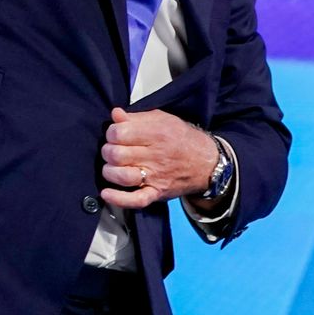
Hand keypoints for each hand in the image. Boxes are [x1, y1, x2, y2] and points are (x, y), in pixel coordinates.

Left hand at [98, 107, 217, 210]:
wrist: (206, 162)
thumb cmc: (182, 138)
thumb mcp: (162, 119)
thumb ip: (137, 118)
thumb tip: (115, 114)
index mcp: (156, 134)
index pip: (119, 133)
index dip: (111, 133)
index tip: (114, 134)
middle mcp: (155, 156)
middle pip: (117, 154)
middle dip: (107, 151)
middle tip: (111, 150)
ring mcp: (156, 176)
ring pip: (122, 176)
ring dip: (109, 171)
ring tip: (111, 167)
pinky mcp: (157, 193)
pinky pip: (136, 200)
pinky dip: (119, 199)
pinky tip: (106, 193)